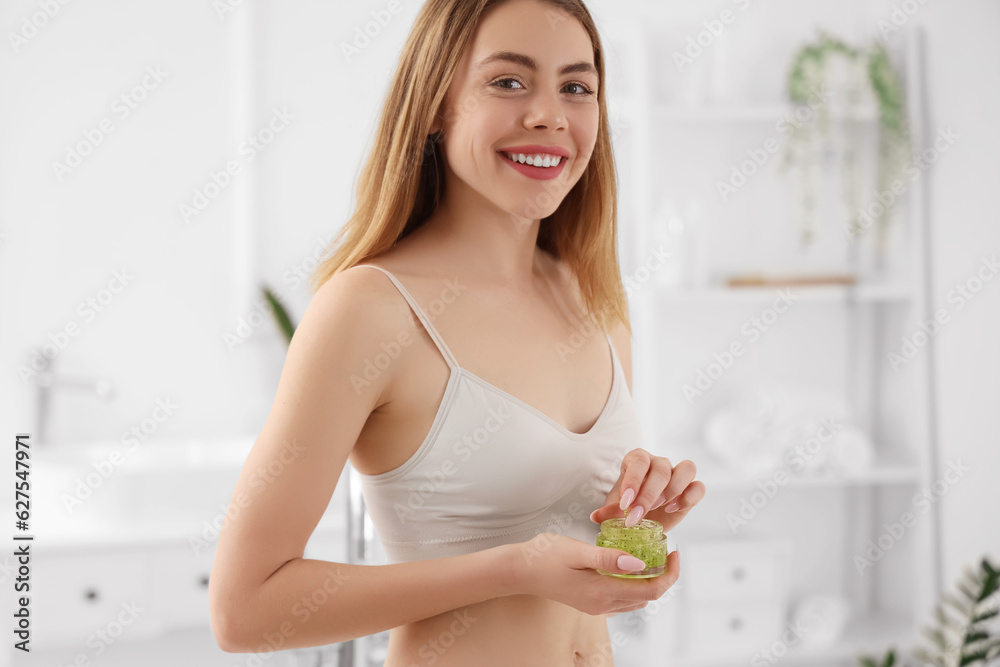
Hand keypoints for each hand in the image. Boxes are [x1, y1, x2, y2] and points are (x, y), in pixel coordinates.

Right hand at [500, 533, 680, 615]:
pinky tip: (630, 567)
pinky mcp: (590, 602)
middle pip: (648, 597)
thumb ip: (608, 558)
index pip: (651, 590)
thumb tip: (639, 564)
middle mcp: (602, 604)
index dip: (669, 574)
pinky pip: (622, 598)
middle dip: (664, 576)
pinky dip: (634, 585)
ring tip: (653, 557)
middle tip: (666, 552)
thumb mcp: (577, 551)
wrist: (519, 571)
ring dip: (650, 582)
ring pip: (636, 599)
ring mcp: (596, 606)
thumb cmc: (544, 555)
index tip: (674, 552)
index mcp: (601, 592)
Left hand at [589, 449, 705, 530]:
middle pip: (662, 469)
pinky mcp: (691, 489)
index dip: (634, 481)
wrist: (642, 518)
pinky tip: (673, 509)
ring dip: (673, 490)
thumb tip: (596, 516)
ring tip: (659, 508)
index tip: (626, 504)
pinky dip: (689, 497)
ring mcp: (677, 473)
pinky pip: (699, 486)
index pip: (640, 461)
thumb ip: (609, 510)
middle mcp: (658, 462)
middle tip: (638, 516)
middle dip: (649, 495)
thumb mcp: (616, 508)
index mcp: (637, 459)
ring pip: (687, 468)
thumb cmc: (627, 506)